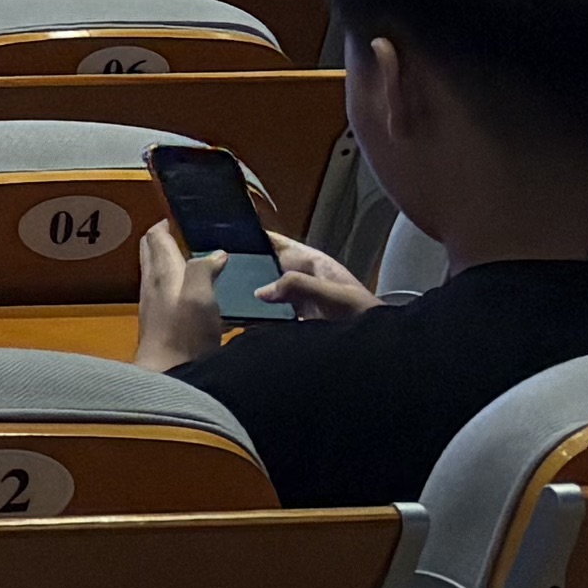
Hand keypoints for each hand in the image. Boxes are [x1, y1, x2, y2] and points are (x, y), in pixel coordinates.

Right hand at [133, 213, 364, 365]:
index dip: (253, 236)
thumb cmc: (364, 318)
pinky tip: (231, 321)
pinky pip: (266, 318)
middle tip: (209, 267)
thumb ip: (300, 286)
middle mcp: (300, 280)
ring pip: (262, 293)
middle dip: (241, 267)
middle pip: (264, 267)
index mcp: (312, 264)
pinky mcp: (293, 325)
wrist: (379, 354)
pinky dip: (250, 319)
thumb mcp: (335, 296)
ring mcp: (296, 303)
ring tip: (214, 293)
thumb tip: (260, 291)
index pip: (277, 243)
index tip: (224, 232)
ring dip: (243, 295)